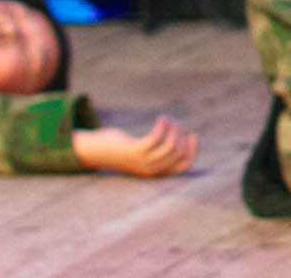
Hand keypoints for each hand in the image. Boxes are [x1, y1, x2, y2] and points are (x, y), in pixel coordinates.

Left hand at [72, 116, 198, 176]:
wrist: (98, 152)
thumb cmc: (122, 149)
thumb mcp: (142, 152)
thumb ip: (157, 150)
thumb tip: (178, 135)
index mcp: (157, 172)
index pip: (184, 166)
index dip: (193, 150)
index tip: (192, 135)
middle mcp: (152, 170)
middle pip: (178, 152)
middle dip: (180, 134)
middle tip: (173, 123)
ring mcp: (143, 161)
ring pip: (170, 146)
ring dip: (173, 128)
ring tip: (167, 119)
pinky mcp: (135, 151)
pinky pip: (156, 138)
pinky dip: (163, 125)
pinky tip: (160, 118)